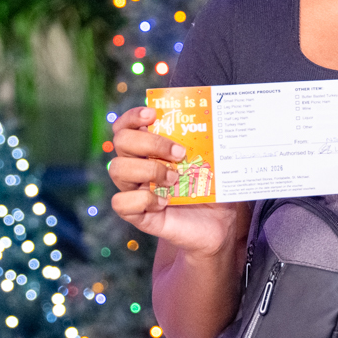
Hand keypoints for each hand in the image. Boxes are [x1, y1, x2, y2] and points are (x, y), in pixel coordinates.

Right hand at [107, 106, 246, 259]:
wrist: (219, 223)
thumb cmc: (212, 186)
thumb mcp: (211, 159)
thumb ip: (207, 139)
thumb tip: (220, 117)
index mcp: (150, 148)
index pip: (126, 126)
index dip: (133, 116)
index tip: (153, 114)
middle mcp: (137, 165)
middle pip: (121, 141)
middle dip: (150, 142)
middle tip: (180, 153)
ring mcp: (135, 189)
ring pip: (117, 169)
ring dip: (149, 170)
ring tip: (174, 179)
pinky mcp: (137, 214)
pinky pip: (121, 202)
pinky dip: (143, 199)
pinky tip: (164, 202)